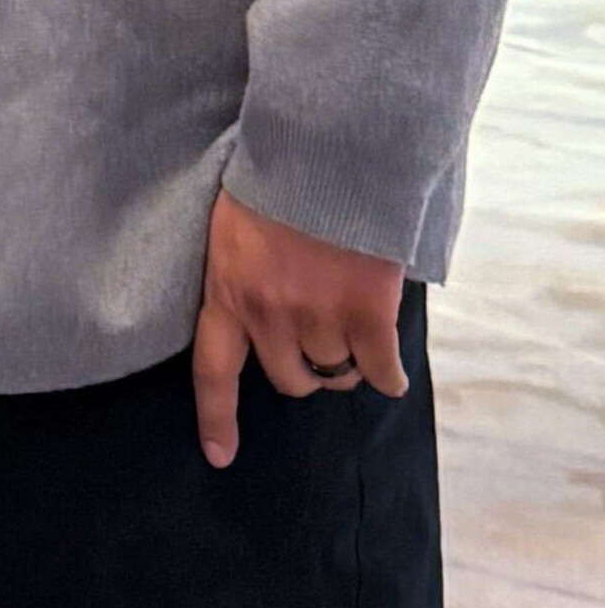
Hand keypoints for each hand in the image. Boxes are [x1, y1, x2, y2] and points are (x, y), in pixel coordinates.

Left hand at [190, 186, 407, 470]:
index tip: (221, 456)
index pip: (213, 371)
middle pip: (287, 378)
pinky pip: (379, 368)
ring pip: (334, 371)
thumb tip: (258, 297)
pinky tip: (393, 376)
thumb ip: (242, 270)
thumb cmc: (278, 177)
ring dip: (346, 364)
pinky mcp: (366, 312)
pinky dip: (389, 376)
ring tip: (356, 339)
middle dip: (304, 371)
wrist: (328, 151)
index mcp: (226, 292)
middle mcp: (267, 315)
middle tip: (320, 351)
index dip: (217, 419)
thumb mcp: (234, 226)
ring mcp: (318, 316)